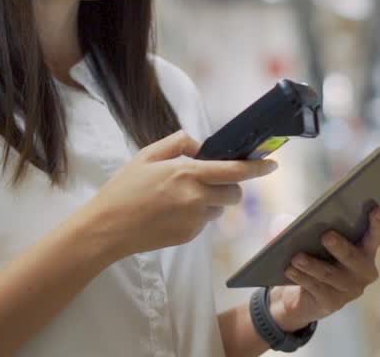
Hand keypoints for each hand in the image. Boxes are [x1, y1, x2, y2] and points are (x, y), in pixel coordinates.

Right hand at [81, 131, 276, 258]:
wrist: (107, 228)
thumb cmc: (124, 189)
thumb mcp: (148, 155)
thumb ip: (179, 144)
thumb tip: (201, 147)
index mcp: (187, 174)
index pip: (234, 170)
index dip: (257, 167)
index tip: (272, 163)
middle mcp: (195, 198)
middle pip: (235, 193)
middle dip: (231, 186)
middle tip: (212, 180)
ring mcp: (193, 221)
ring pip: (219, 209)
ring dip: (212, 201)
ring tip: (181, 197)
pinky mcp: (189, 237)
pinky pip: (203, 223)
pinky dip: (196, 215)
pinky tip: (171, 212)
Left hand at [270, 207, 379, 331]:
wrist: (301, 295)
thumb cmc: (313, 255)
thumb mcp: (311, 238)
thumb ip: (306, 226)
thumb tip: (288, 223)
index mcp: (365, 249)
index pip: (375, 235)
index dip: (377, 223)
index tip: (375, 209)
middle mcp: (363, 271)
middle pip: (353, 257)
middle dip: (340, 247)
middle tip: (326, 236)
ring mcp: (350, 289)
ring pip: (330, 274)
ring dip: (312, 265)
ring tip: (296, 257)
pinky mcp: (333, 303)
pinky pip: (316, 288)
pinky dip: (302, 277)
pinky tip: (290, 270)